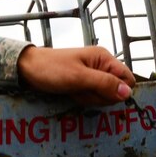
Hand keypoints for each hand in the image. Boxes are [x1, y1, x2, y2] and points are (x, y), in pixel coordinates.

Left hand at [17, 46, 134, 105]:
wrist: (27, 69)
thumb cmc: (51, 69)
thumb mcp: (78, 77)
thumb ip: (104, 84)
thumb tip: (128, 93)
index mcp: (104, 58)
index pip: (128, 80)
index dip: (118, 91)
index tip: (100, 92)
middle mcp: (102, 66)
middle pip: (116, 91)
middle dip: (99, 96)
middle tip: (81, 89)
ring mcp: (93, 76)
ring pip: (104, 96)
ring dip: (89, 98)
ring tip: (73, 89)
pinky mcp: (83, 84)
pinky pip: (91, 97)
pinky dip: (82, 98)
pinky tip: (71, 92)